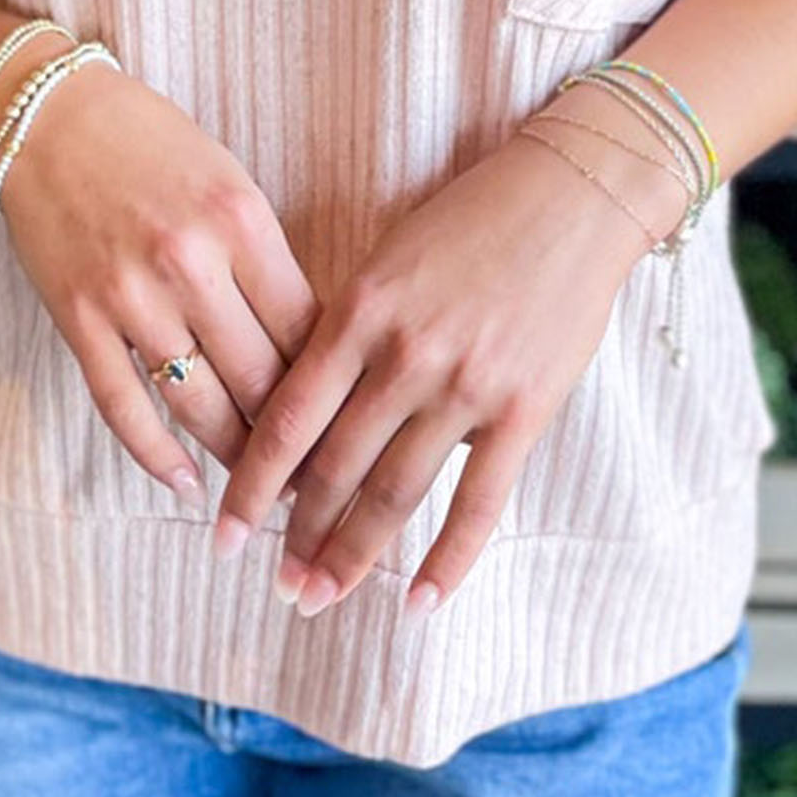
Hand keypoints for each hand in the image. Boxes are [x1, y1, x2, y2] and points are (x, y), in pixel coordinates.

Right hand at [0, 55, 320, 502]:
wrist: (46, 117)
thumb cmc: (152, 147)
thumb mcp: (231, 186)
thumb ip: (268, 263)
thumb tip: (313, 350)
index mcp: (241, 223)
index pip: (306, 330)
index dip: (334, 389)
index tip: (353, 426)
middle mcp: (189, 263)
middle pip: (261, 379)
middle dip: (295, 440)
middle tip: (318, 479)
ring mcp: (129, 296)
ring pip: (198, 404)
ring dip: (235, 456)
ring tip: (261, 491)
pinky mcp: (78, 319)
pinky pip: (123, 405)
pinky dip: (155, 453)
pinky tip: (183, 482)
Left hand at [214, 127, 660, 613]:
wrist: (572, 194)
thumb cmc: (470, 220)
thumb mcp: (386, 263)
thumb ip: (346, 334)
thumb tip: (304, 418)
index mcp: (358, 313)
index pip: (288, 421)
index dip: (252, 487)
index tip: (225, 533)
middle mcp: (404, 355)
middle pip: (335, 470)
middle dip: (298, 537)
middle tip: (276, 585)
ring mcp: (465, 385)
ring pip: (394, 492)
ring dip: (353, 555)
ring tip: (321, 597)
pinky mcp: (524, 408)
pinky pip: (479, 501)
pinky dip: (447, 559)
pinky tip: (418, 602)